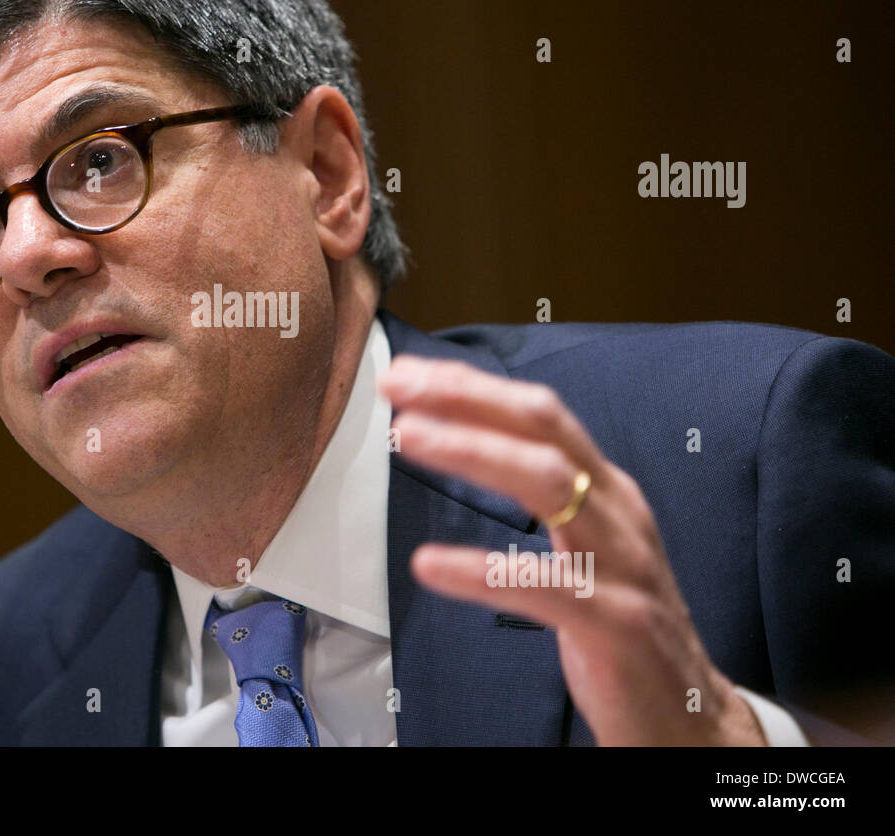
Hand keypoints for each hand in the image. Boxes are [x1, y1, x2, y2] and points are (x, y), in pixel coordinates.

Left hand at [378, 354, 765, 745]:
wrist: (691, 716)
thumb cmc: (619, 620)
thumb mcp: (584, 542)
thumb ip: (541, 492)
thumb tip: (467, 441)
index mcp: (606, 490)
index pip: (539, 416)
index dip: (473, 387)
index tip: (407, 374)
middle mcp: (617, 513)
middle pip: (544, 430)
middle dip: (468, 398)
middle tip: (398, 386)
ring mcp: (622, 565)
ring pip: (550, 484)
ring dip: (474, 451)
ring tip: (407, 437)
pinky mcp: (617, 623)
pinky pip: (545, 587)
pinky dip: (483, 571)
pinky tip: (430, 564)